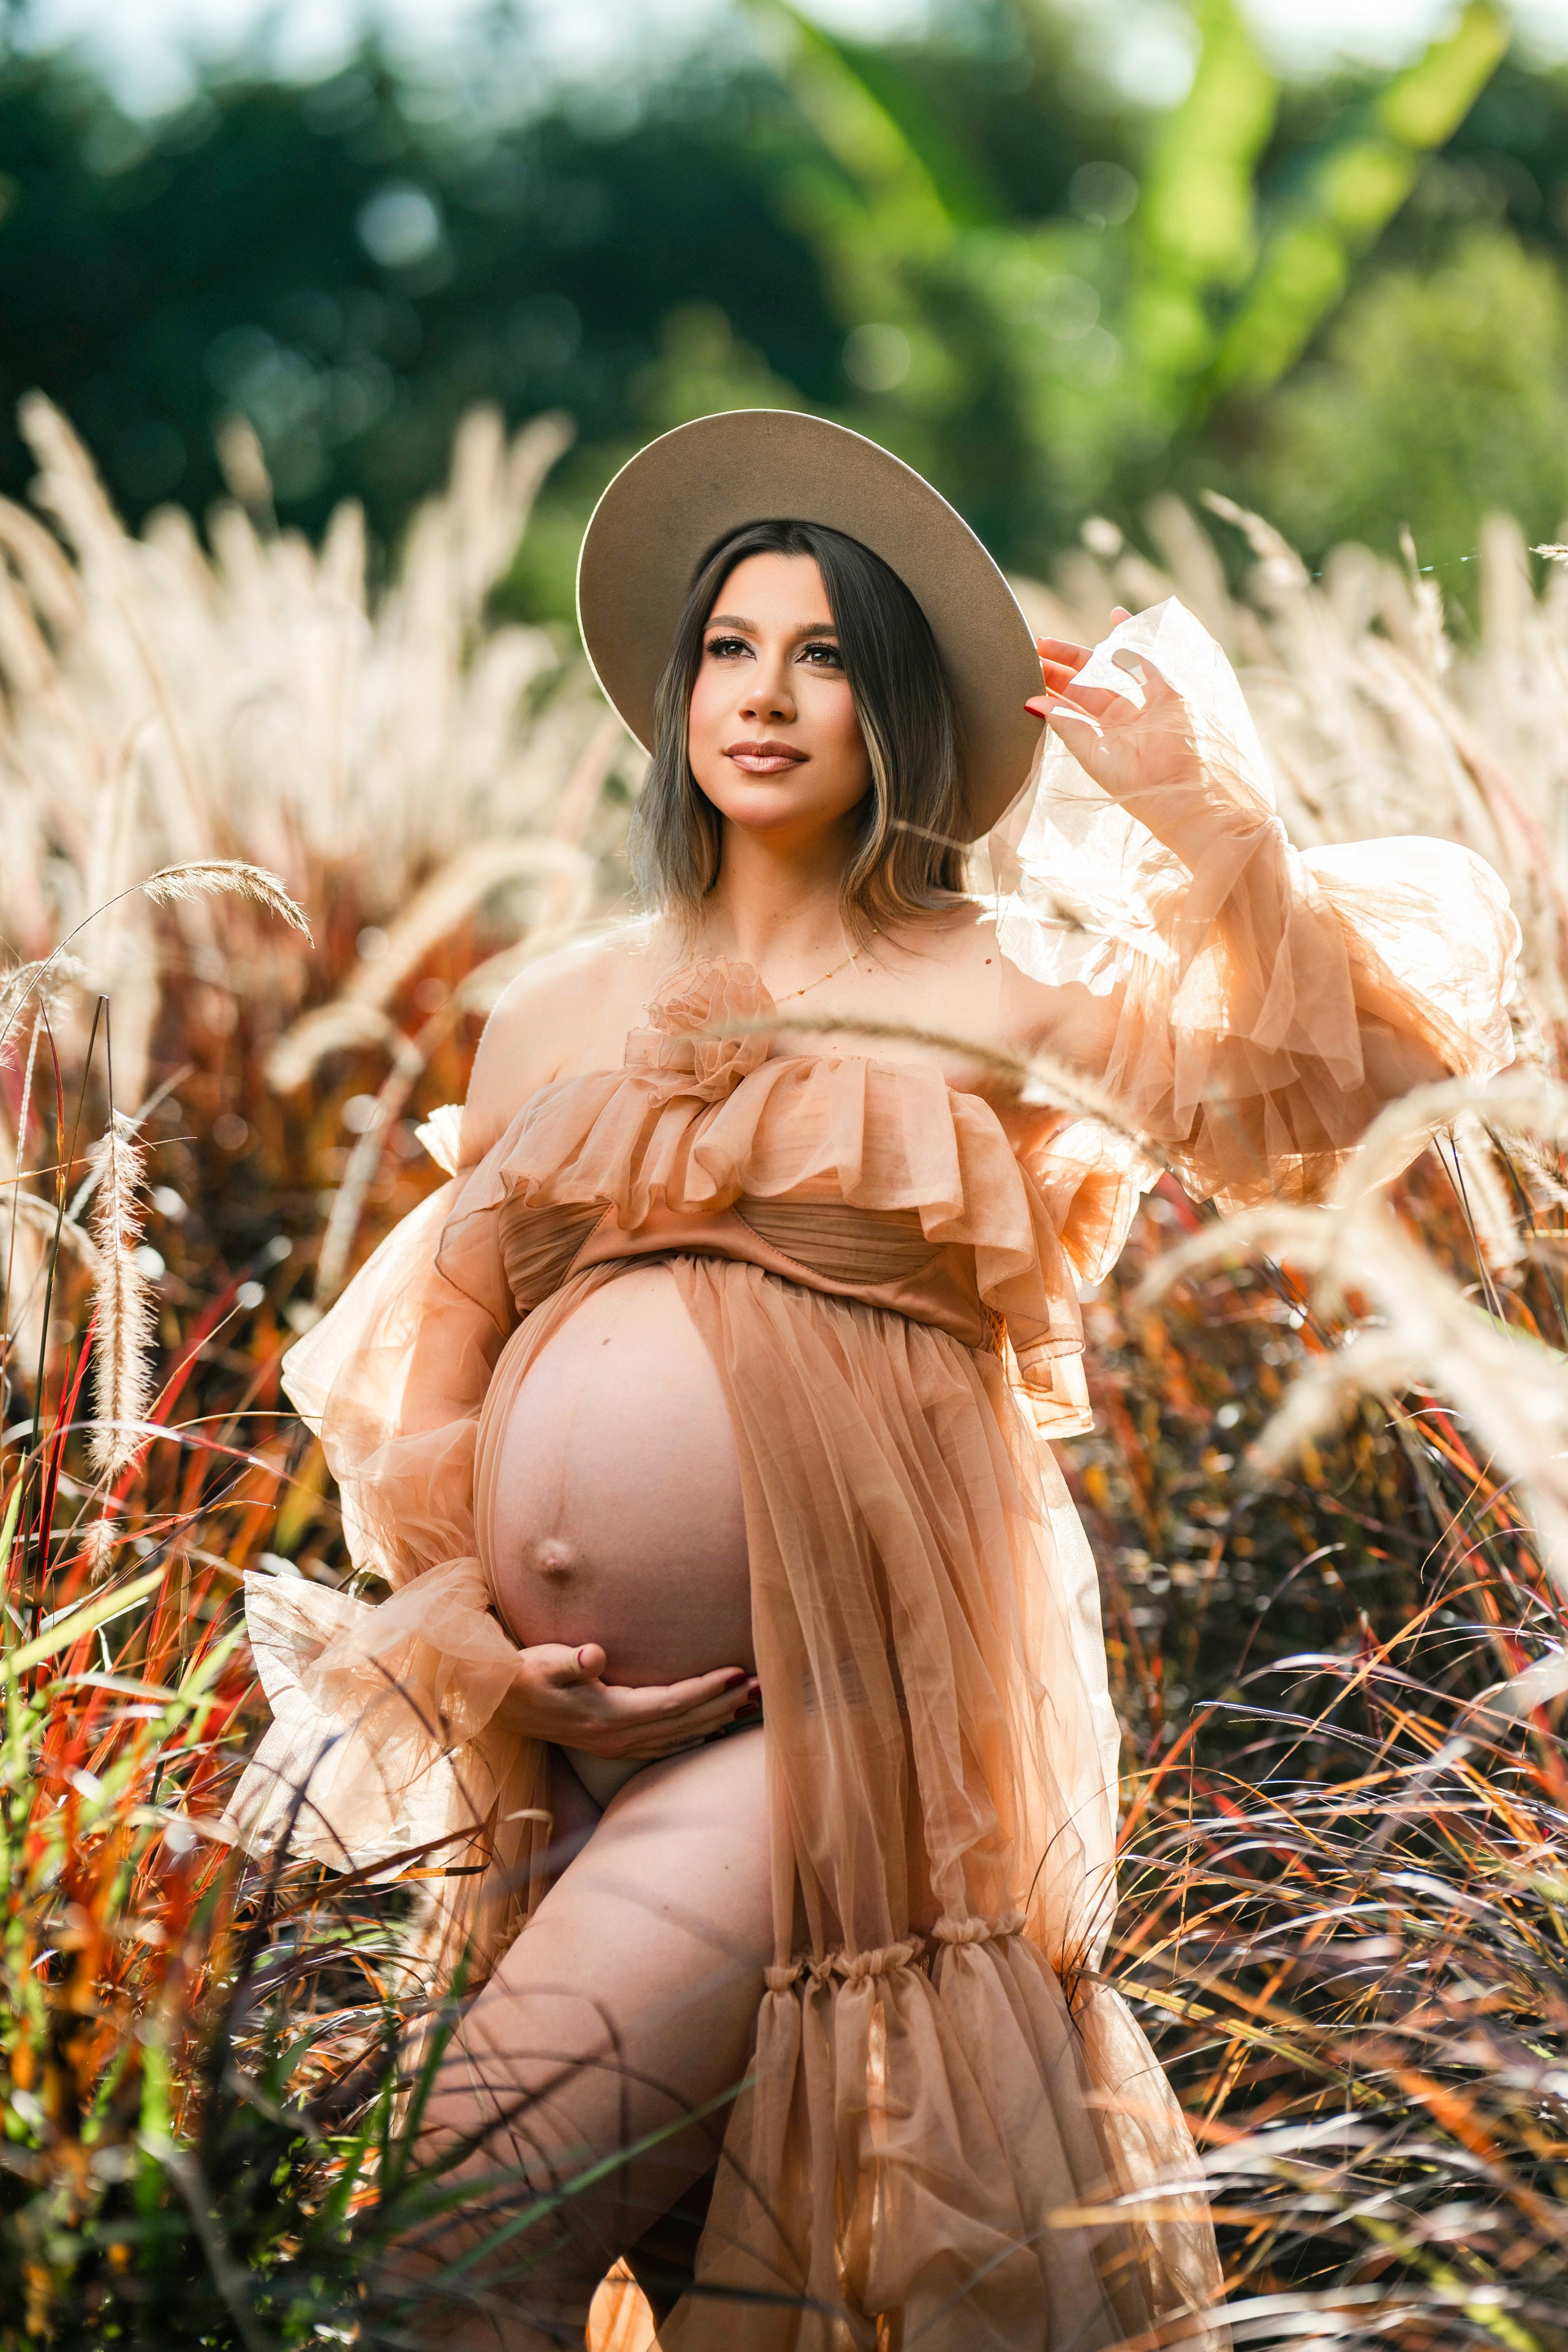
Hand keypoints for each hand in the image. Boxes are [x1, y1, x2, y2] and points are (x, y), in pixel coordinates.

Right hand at [502, 1641, 759, 1758]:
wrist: (498, 1702)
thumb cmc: (523, 1675)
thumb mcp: (543, 1662)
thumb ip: (570, 1661)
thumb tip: (591, 1656)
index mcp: (608, 1716)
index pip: (671, 1703)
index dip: (706, 1689)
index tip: (738, 1673)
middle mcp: (617, 1737)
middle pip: (683, 1723)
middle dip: (724, 1706)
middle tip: (763, 1688)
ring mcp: (615, 1745)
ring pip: (678, 1736)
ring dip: (715, 1721)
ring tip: (749, 1707)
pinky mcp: (611, 1745)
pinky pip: (663, 1745)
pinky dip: (691, 1737)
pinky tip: (710, 1731)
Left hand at [1025, 610, 1202, 812]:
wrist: (1175, 790)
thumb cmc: (1133, 783)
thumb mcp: (1091, 753)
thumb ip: (1065, 725)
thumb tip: (1031, 703)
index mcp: (1104, 737)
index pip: (1072, 706)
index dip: (1051, 688)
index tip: (1028, 672)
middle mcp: (1123, 720)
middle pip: (1086, 685)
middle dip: (1059, 667)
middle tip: (1033, 649)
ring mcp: (1145, 705)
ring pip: (1109, 670)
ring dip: (1081, 654)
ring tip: (1050, 642)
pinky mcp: (1167, 693)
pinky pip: (1148, 658)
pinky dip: (1133, 636)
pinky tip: (1115, 615)